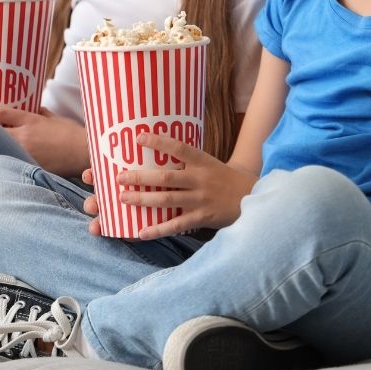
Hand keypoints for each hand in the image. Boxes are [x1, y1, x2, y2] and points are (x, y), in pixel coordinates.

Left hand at [0, 106, 88, 177]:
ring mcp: (24, 154)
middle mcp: (24, 137)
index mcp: (30, 121)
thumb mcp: (54, 118)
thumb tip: (30, 109)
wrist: (85, 154)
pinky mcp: (28, 168)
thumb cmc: (72, 134)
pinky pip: (8, 162)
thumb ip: (39, 113)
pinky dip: (1, 160)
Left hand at [107, 132, 257, 239]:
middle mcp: (200, 179)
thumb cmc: (221, 177)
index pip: (179, 147)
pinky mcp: (202, 217)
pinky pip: (176, 224)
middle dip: (140, 177)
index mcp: (201, 161)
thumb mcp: (208, 162)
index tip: (138, 137)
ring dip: (143, 200)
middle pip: (166, 177)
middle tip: (120, 177)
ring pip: (167, 200)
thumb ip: (186, 160)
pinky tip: (142, 232)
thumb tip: (156, 152)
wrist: (250, 196)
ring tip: (123, 198)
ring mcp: (200, 199)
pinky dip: (158, 229)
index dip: (159, 142)